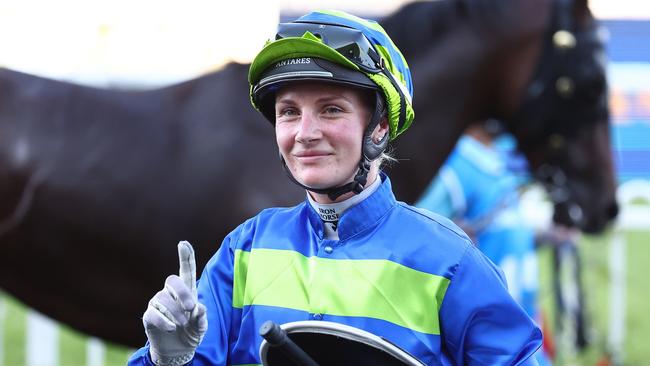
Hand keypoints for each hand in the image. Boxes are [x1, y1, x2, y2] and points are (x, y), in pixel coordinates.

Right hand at [143, 241, 207, 365]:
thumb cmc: (191, 332)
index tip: (183, 243)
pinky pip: (154, 313)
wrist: (177, 350)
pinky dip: (164, 321)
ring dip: (176, 313)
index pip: (186, 271)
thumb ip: (202, 317)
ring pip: (163, 299)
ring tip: (182, 324)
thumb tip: (199, 308)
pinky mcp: (149, 315)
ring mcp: (158, 303)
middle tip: (191, 308)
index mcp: (187, 291)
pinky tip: (172, 328)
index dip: (186, 257)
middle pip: (172, 280)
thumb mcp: (201, 326)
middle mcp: (170, 293)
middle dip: (183, 293)